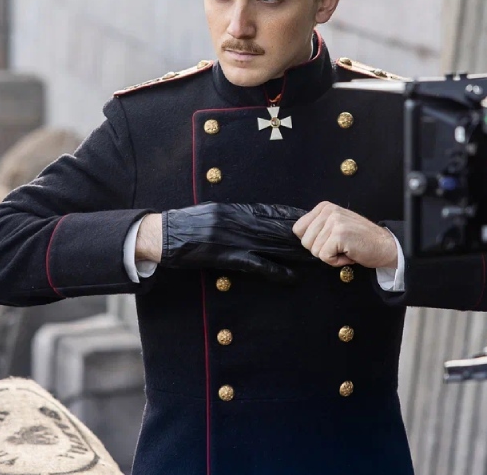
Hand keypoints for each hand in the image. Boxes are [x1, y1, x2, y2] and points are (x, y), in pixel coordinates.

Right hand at [158, 203, 316, 282]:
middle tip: (322, 238)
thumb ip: (231, 215)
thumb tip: (249, 216)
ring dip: (294, 253)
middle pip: (276, 229)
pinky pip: (256, 263)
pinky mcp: (227, 256)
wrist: (164, 234)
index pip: (270, 212)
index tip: (311, 217)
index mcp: (235, 210)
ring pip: (271, 245)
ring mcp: (234, 239)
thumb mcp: (211, 212)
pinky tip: (290, 275)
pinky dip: (275, 270)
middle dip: (300, 235)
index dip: (292, 216)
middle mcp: (238, 221)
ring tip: (315, 257)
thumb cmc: (185, 225)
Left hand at [293, 202, 398, 269]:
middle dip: (321, 250)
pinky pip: (324, 257)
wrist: (385, 246)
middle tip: (340, 246)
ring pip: (315, 251)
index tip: (331, 240)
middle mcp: (328, 211)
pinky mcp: (339, 234)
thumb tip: (298, 236)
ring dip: (330, 256)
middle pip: (305, 242)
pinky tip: (349, 254)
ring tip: (345, 249)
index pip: (298, 229)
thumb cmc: (360, 240)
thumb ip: (318, 227)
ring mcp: (334, 221)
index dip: (313, 241)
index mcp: (324, 207)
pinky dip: (336, 261)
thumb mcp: (335, 226)